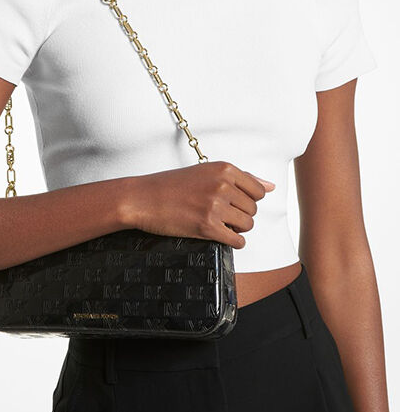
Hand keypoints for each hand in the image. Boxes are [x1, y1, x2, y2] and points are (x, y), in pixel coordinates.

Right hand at [121, 160, 274, 248]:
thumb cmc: (171, 185)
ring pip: (247, 225)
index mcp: (224, 169)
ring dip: (236, 229)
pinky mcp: (207, 226)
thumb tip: (270, 186)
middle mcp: (222, 185)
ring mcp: (215, 206)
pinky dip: (232, 242)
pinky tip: (218, 235)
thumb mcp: (206, 172)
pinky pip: (237, 240)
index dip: (246, 200)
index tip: (230, 202)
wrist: (142, 198)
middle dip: (240, 215)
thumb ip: (241, 179)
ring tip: (217, 224)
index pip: (258, 190)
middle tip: (219, 214)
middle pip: (253, 209)